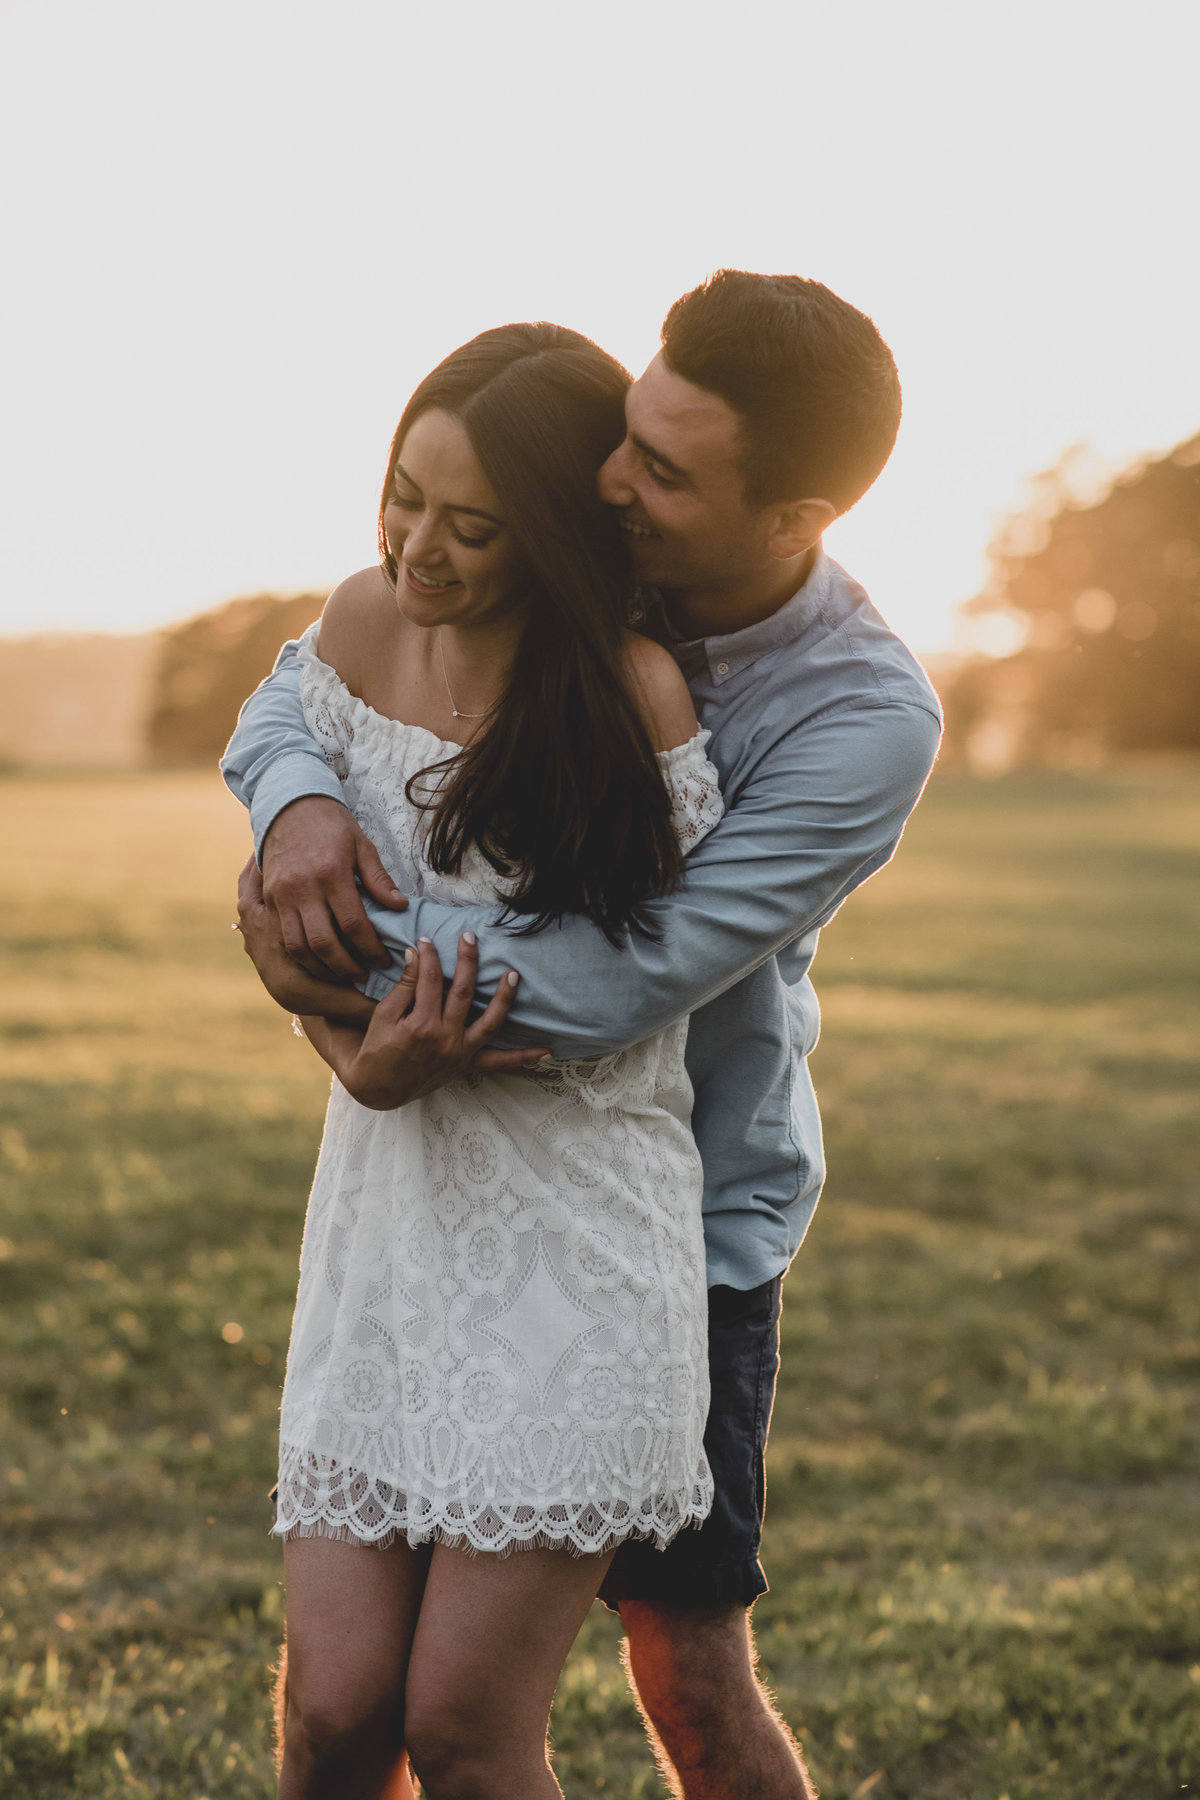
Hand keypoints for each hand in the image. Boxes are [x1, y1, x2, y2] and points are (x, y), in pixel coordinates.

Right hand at [261, 795, 407, 981]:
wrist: (289, 806)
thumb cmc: (332, 825)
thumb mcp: (361, 845)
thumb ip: (379, 879)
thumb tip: (400, 906)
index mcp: (331, 874)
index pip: (353, 924)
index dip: (371, 949)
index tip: (384, 961)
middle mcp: (303, 887)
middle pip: (323, 943)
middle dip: (346, 967)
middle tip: (363, 976)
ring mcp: (282, 894)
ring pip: (298, 946)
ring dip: (321, 968)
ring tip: (341, 974)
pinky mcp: (268, 897)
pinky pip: (282, 936)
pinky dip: (300, 954)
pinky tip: (317, 961)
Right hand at [330, 934, 550, 1109]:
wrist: (378, 1088)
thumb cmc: (377, 1049)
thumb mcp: (383, 1015)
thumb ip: (404, 986)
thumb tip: (416, 954)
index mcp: (421, 1024)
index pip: (430, 979)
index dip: (428, 956)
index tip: (426, 940)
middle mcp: (445, 1039)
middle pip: (464, 992)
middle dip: (468, 961)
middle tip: (469, 938)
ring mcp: (460, 1053)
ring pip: (490, 1022)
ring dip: (505, 999)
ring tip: (514, 975)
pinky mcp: (466, 1065)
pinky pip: (498, 1062)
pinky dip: (522, 1058)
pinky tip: (546, 1052)